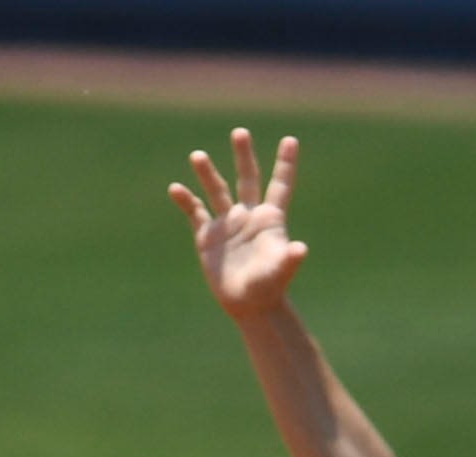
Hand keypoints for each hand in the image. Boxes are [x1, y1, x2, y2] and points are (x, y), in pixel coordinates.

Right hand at [171, 127, 308, 321]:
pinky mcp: (207, 236)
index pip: (280, 184)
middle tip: (240, 133)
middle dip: (243, 155)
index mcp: (269, 218)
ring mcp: (227, 224)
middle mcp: (248, 215)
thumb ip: (289, 259)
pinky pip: (194, 212)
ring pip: (217, 190)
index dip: (285, 163)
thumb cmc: (269, 288)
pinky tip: (175, 189)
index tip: (290, 140)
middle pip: (247, 178)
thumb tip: (300, 249)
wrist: (248, 305)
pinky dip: (185, 200)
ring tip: (197, 155)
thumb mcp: (280, 272)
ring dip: (207, 173)